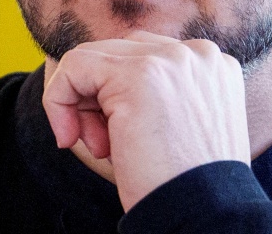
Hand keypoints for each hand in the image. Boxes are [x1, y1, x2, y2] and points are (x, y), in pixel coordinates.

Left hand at [42, 30, 250, 210]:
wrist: (203, 217)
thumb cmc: (183, 182)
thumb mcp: (177, 126)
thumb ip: (154, 93)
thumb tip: (96, 82)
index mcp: (212, 65)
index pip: (142, 57)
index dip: (116, 96)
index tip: (117, 138)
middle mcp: (197, 54)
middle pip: (117, 54)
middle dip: (97, 100)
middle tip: (102, 146)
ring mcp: (170, 60)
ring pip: (92, 59)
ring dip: (81, 106)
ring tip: (101, 148)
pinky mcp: (138, 74)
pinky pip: (74, 67)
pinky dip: (58, 100)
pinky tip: (68, 137)